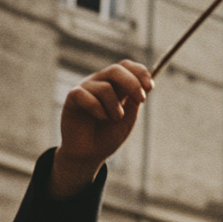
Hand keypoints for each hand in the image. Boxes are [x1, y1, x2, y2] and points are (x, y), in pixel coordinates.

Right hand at [49, 60, 153, 197]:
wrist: (90, 154)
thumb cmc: (108, 135)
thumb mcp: (128, 117)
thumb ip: (135, 100)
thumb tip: (146, 83)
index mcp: (115, 85)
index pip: (126, 67)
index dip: (139, 72)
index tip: (150, 86)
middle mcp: (100, 83)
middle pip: (116, 69)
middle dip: (133, 83)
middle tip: (141, 99)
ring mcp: (85, 89)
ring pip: (105, 87)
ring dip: (115, 106)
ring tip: (114, 119)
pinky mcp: (72, 98)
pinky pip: (85, 95)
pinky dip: (98, 109)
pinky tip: (100, 118)